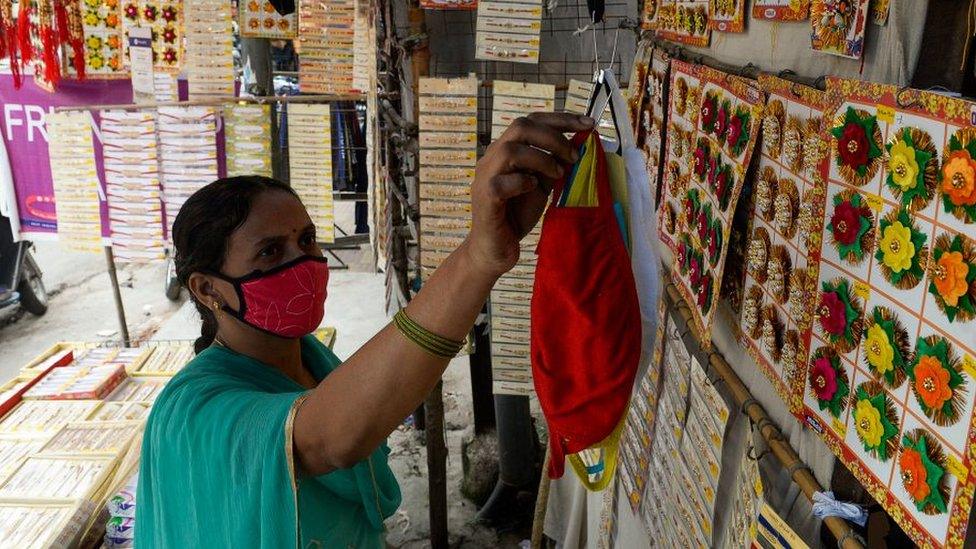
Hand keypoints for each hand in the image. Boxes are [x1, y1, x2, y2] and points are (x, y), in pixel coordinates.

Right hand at [464, 113, 594, 276]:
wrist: (495, 248)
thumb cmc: (516, 215)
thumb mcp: (540, 185)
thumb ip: (552, 165)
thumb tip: (577, 145)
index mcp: (506, 150)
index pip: (531, 121)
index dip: (561, 119)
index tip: (588, 124)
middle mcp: (492, 157)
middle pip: (520, 126)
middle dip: (554, 136)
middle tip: (574, 154)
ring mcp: (485, 176)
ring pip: (510, 150)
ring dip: (541, 159)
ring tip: (557, 175)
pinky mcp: (485, 197)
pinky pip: (502, 182)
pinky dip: (522, 182)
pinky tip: (532, 189)